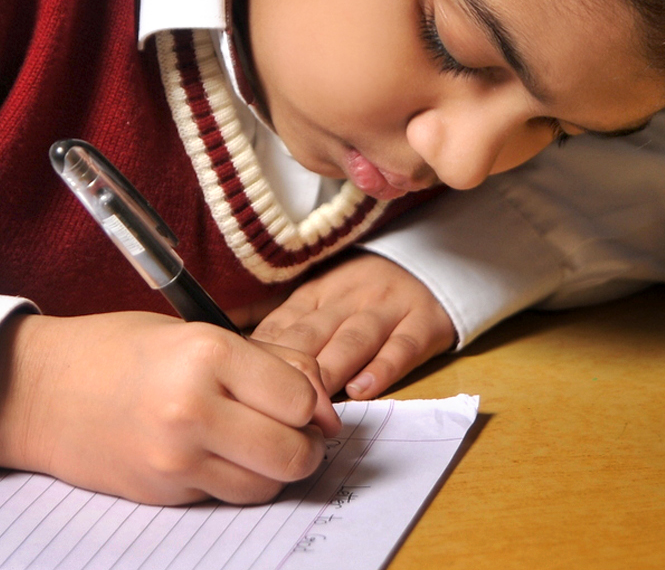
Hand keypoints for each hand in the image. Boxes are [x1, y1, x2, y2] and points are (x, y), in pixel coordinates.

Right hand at [0, 311, 339, 504]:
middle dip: (305, 444)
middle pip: (293, 453)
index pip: (300, 398)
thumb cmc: (118, 350)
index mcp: (207, 354)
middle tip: (292, 428)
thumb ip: (269, 363)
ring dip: (274, 469)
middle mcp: (193, 410)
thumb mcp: (197, 332)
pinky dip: (237, 481)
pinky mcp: (164, 491)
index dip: (312, 402)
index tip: (304, 399)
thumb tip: (326, 407)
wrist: (39, 389)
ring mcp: (176, 458)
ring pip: (268, 485)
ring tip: (254, 441)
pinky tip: (217, 453)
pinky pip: (229, 497)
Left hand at [252, 253, 456, 399]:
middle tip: (270, 402)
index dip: (262, 355)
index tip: (242, 383)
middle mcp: (349, 299)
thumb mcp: (320, 296)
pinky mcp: (423, 324)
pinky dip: (383, 369)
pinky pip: (402, 347)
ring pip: (354, 341)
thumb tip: (234, 350)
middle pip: (314, 334)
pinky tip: (363, 389)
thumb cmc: (363, 293)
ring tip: (313, 402)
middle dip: (290, 368)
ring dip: (331, 370)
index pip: (283, 323)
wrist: (430, 262)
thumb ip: (283, 325)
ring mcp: (387, 310)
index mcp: (318, 294)